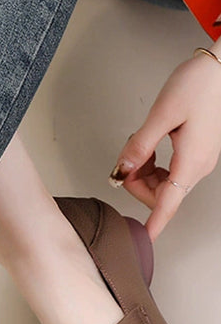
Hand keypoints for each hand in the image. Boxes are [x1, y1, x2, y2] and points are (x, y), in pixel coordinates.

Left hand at [110, 50, 220, 239]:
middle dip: (137, 183)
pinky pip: (171, 171)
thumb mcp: (162, 114)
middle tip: (127, 158)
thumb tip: (122, 171)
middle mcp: (198, 166)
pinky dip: (155, 164)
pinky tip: (150, 146)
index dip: (154, 224)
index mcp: (191, 162)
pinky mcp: (198, 151)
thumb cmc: (200, 83)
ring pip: (164, 184)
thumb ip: (139, 147)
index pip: (167, 204)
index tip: (142, 240)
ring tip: (140, 145)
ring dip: (145, 172)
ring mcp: (200, 160)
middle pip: (160, 196)